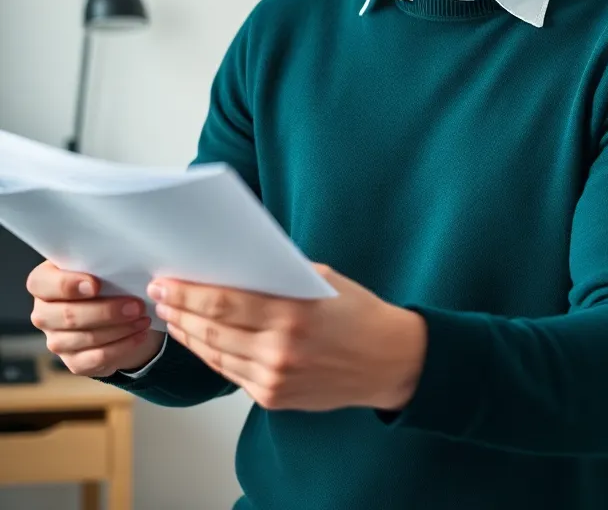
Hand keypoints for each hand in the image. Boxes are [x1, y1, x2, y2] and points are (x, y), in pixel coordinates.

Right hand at [26, 261, 163, 375]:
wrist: (122, 312)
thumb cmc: (111, 280)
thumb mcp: (106, 266)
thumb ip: (104, 263)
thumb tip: (122, 262)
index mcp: (45, 282)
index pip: (42, 283)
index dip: (67, 285)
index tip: (95, 285)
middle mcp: (44, 313)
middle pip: (67, 315)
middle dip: (105, 311)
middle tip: (136, 306)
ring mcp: (56, 340)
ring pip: (84, 338)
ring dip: (119, 329)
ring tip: (143, 319)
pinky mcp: (73, 361)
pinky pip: (95, 358)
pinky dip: (121, 347)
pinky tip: (139, 335)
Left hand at [148, 264, 426, 412]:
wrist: (389, 361)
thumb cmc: (359, 313)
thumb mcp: (323, 281)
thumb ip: (280, 277)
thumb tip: (235, 267)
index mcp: (293, 313)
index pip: (224, 302)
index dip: (188, 293)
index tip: (165, 282)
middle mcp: (280, 349)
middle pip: (212, 330)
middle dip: (180, 311)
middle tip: (160, 295)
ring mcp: (275, 378)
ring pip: (215, 355)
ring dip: (189, 334)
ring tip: (172, 317)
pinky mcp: (273, 397)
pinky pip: (231, 374)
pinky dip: (211, 356)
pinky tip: (200, 341)